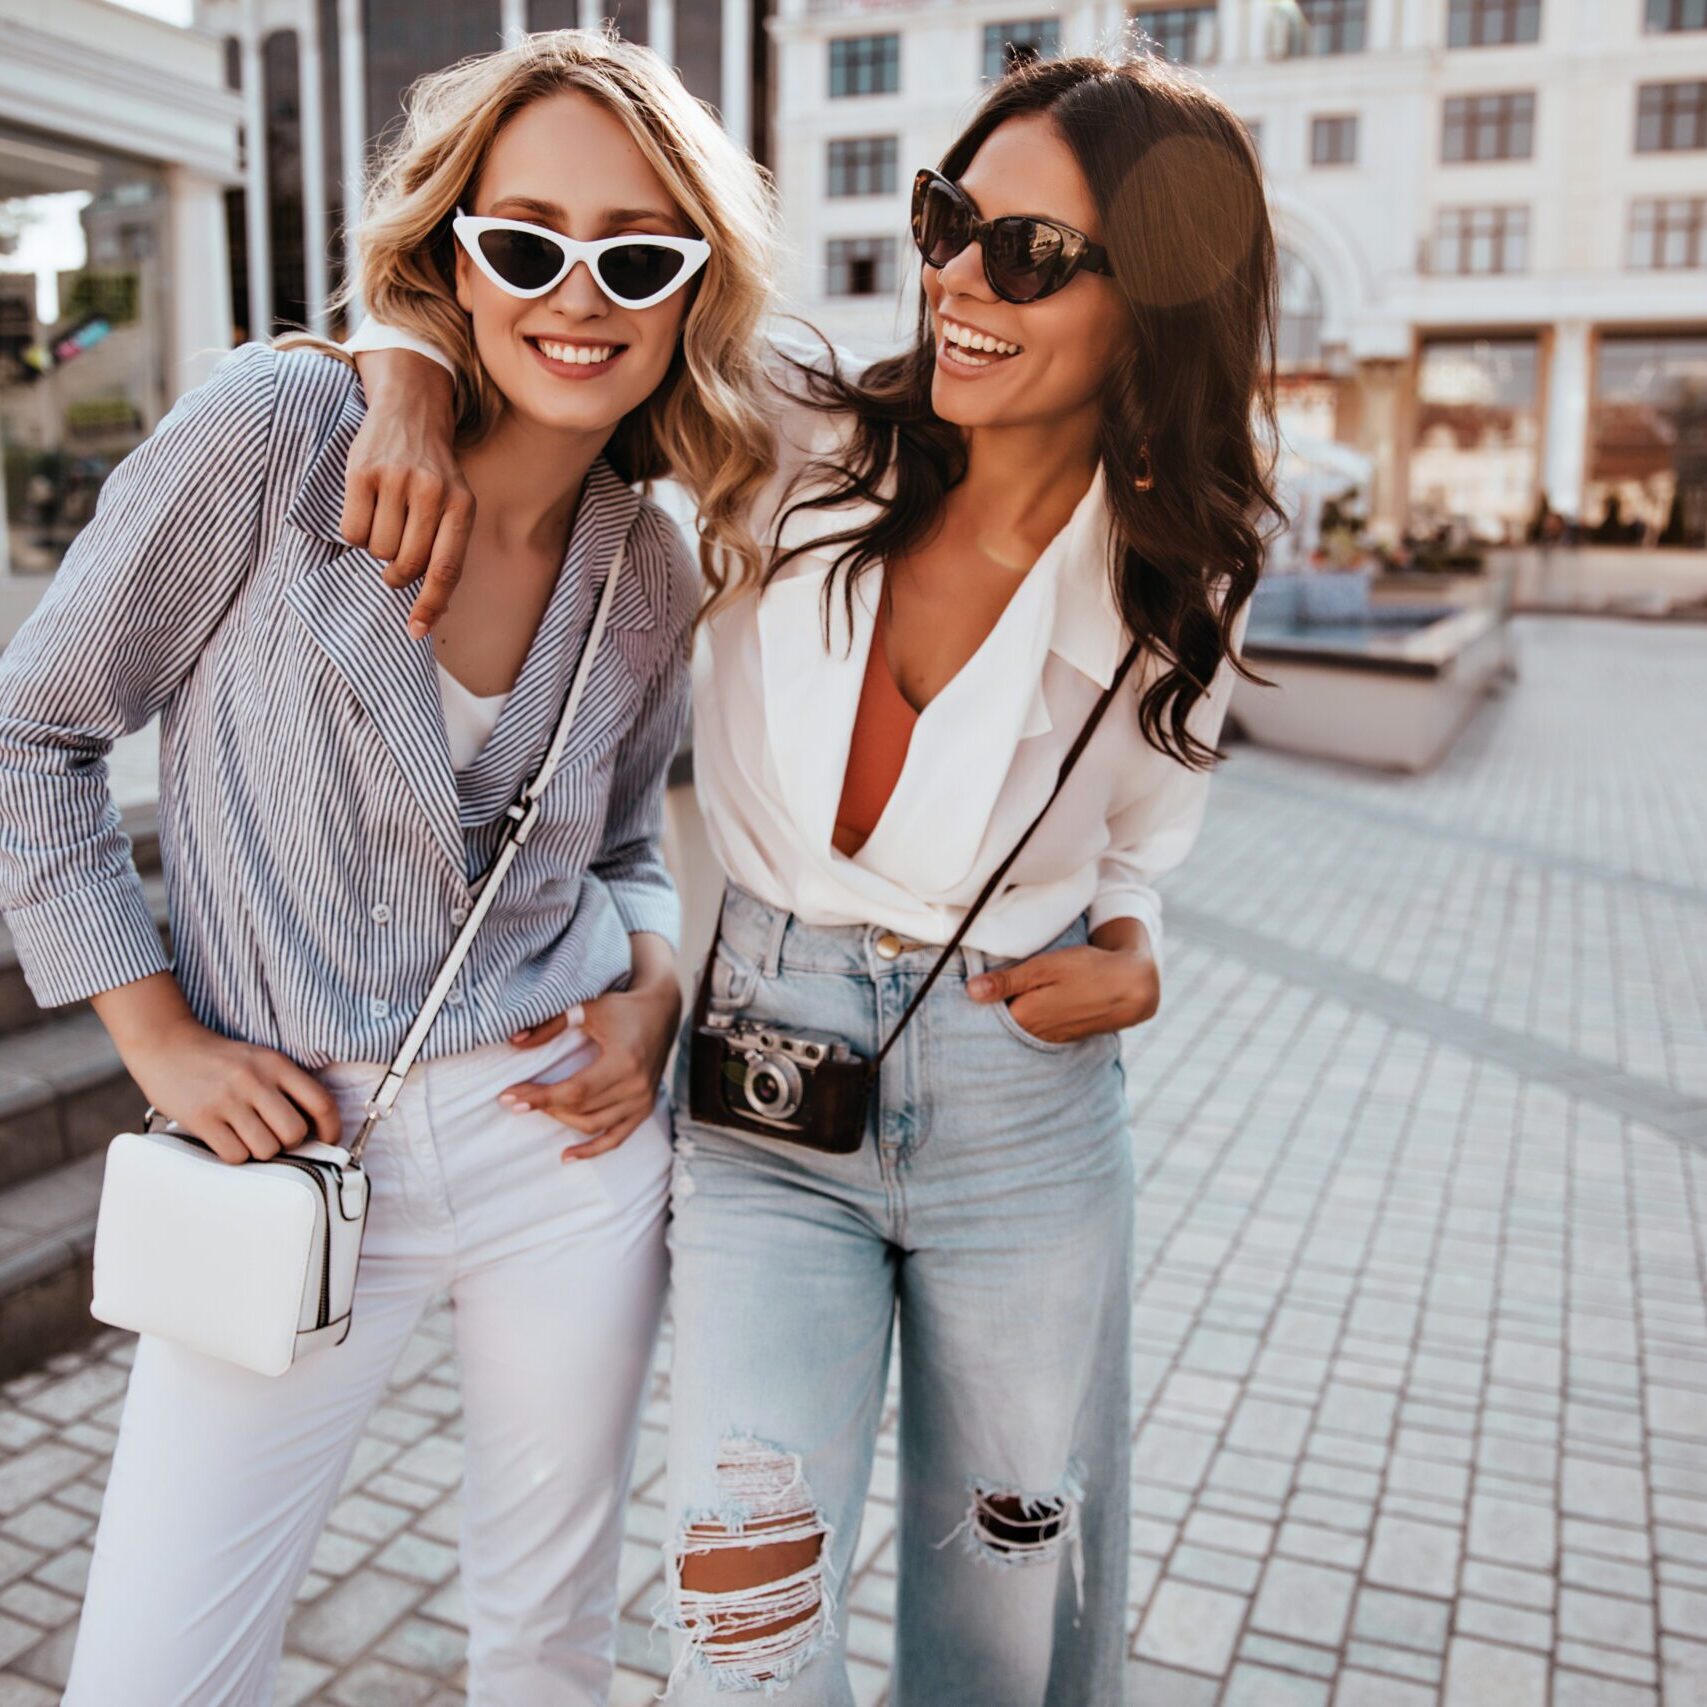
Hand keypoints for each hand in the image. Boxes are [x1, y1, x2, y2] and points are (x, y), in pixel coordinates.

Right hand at [127, 1015, 341, 1164]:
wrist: (167, 1045)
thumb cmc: (220, 1060)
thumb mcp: (261, 1060)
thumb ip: (286, 1087)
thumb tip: (316, 1129)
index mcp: (277, 1064)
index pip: (321, 1102)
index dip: (332, 1128)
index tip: (329, 1141)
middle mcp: (255, 1080)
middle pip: (295, 1133)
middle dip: (290, 1143)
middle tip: (276, 1137)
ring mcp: (227, 1100)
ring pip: (266, 1149)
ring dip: (261, 1151)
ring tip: (247, 1136)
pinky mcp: (202, 1118)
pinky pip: (235, 1155)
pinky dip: (236, 1154)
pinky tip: (227, 1139)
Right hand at [340, 349, 471, 637]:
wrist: (410, 410)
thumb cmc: (433, 472)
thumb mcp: (455, 504)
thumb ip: (446, 550)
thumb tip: (431, 611)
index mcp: (463, 506)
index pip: (446, 569)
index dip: (430, 605)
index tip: (415, 631)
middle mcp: (433, 492)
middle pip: (406, 565)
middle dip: (397, 573)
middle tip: (396, 558)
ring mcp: (396, 480)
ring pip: (377, 550)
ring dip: (377, 547)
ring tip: (386, 519)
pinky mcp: (362, 472)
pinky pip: (351, 532)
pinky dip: (355, 531)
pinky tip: (366, 509)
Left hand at [501, 979, 681, 1161]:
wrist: (660, 1012)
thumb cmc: (621, 1007)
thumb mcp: (587, 1008)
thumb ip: (550, 1024)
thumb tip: (514, 1042)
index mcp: (625, 1061)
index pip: (575, 1090)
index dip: (540, 1096)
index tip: (509, 1097)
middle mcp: (637, 1086)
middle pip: (581, 1108)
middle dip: (544, 1106)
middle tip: (514, 1100)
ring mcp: (643, 1101)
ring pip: (593, 1124)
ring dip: (561, 1120)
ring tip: (538, 1109)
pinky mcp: (644, 1109)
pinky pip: (616, 1138)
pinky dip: (592, 1150)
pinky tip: (567, 1156)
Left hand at [966, 935, 1159, 1044]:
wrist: (1132, 985)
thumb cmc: (1087, 970)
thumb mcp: (1044, 967)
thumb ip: (1007, 981)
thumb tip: (971, 991)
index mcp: (1024, 1016)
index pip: (987, 1014)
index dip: (980, 999)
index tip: (972, 984)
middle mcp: (1034, 1034)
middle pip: (1001, 1023)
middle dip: (993, 1009)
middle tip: (989, 986)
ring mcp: (1050, 1038)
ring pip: (1019, 1027)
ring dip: (1014, 1013)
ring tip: (1014, 992)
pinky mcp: (1063, 1037)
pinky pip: (1037, 1030)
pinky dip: (1031, 1018)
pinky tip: (1035, 1002)